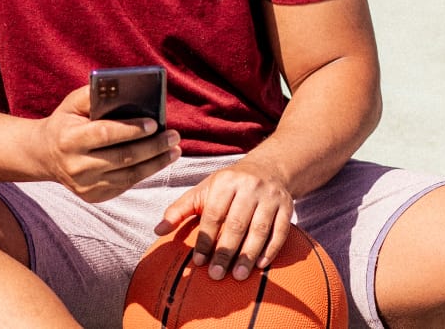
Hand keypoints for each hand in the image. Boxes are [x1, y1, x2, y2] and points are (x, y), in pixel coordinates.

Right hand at [38, 86, 180, 202]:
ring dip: (155, 163)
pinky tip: (159, 161)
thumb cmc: (65, 122)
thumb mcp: (72, 104)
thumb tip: (123, 87)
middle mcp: (76, 166)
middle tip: (173, 136)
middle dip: (152, 147)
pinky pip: (125, 184)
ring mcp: (85, 185)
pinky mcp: (94, 196)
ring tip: (174, 150)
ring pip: (128, 175)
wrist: (45, 155)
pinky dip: (144, 172)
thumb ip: (93, 94)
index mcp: (69, 139)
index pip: (104, 134)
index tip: (154, 123)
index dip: (130, 130)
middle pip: (121, 158)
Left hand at [154, 159, 292, 280]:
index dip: (205, 239)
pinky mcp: (287, 206)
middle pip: (236, 223)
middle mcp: (249, 187)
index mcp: (226, 182)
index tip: (198, 262)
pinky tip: (261, 266)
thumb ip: (180, 209)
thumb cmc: (229, 184)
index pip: (213, 213)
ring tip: (237, 276)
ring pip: (259, 229)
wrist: (268, 168)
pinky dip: (271, 249)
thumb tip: (157, 230)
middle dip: (225, 251)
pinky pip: (280, 231)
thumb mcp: (204, 190)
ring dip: (248, 254)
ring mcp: (270, 197)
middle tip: (216, 274)